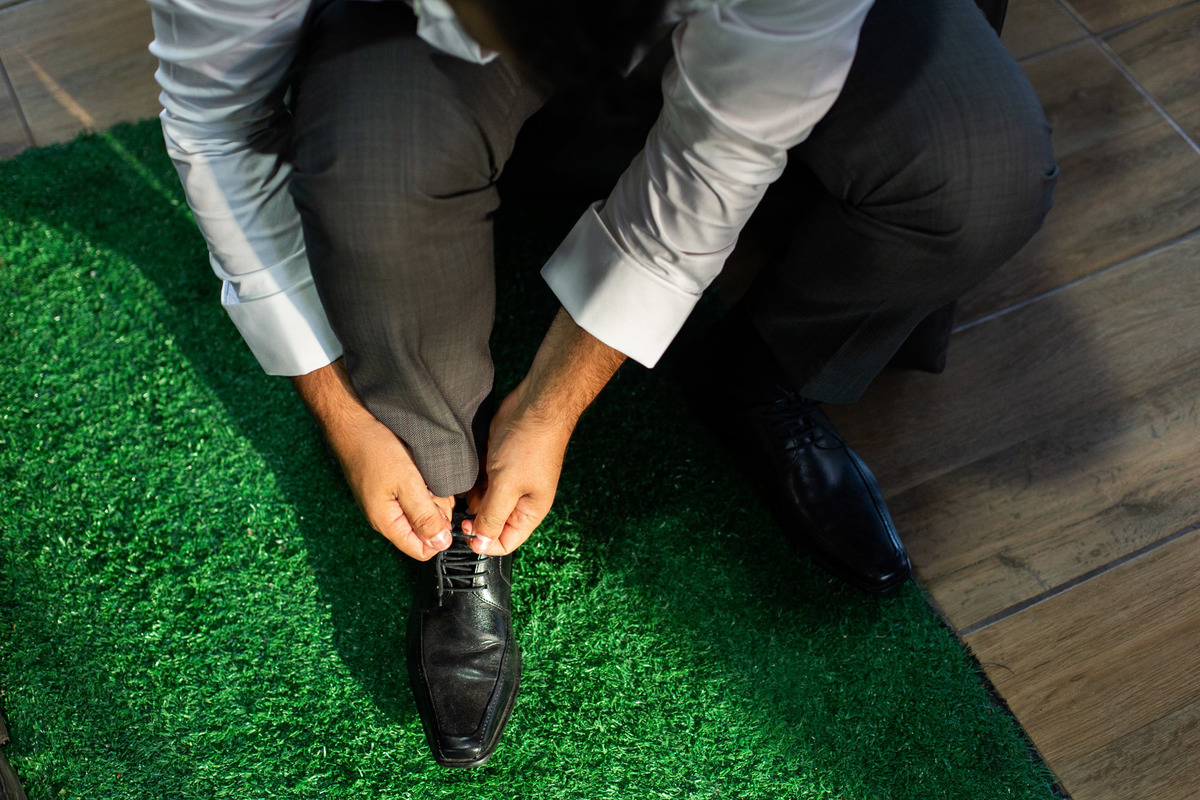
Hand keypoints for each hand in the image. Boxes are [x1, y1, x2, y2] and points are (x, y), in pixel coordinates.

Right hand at [292, 360, 453, 560]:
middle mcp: (387, 516)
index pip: (422, 550)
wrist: (353, 420)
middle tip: (433, 485)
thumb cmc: (375, 449)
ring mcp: (389, 500)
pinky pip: (417, 493)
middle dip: (438, 510)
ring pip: (424, 509)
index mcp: (387, 523)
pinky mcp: (392, 485)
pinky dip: (425, 483)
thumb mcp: (406, 482)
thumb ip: (424, 514)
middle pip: (426, 529)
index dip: (440, 536)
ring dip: (433, 494)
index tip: (446, 511)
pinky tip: (421, 467)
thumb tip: (441, 543)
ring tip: (425, 472)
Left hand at [462, 307, 625, 554]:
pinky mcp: (498, 463)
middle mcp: (520, 500)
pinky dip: (470, 480)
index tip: (463, 534)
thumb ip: (492, 517)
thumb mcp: (507, 487)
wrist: (535, 405)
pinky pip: (480, 481)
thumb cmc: (529, 446)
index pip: (505, 543)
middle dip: (474, 518)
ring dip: (470, 498)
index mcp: (529, 512)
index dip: (484, 543)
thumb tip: (480, 542)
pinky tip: (465, 472)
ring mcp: (509, 480)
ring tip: (462, 486)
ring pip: (483, 501)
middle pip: (492, 522)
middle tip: (457, 509)